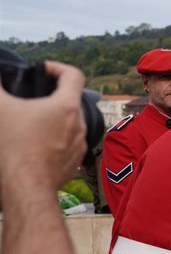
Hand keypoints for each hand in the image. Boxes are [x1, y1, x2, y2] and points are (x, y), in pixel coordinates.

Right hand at [0, 61, 85, 190]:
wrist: (26, 186)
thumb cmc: (15, 147)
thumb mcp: (0, 108)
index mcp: (66, 106)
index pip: (74, 75)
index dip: (58, 67)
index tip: (43, 71)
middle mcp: (79, 124)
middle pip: (72, 99)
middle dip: (53, 95)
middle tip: (32, 97)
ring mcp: (80, 143)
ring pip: (71, 122)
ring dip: (55, 118)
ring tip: (33, 121)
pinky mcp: (76, 160)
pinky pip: (70, 142)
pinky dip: (57, 138)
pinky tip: (39, 142)